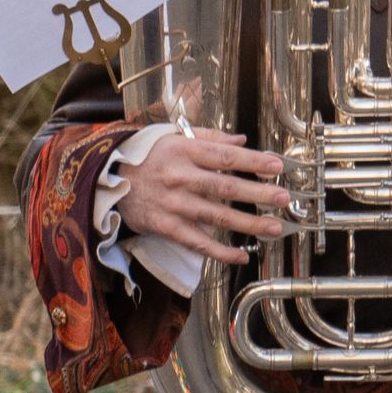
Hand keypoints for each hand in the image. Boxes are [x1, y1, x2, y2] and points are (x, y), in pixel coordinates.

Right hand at [115, 131, 288, 267]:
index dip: (253, 161)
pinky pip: (197, 242)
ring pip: (216, 217)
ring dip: (248, 224)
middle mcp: (179, 177)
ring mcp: (173, 205)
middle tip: (283, 198)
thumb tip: (241, 140)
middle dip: (258, 194)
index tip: (277, 166)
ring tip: (273, 227)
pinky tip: (241, 255)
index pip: (224, 156)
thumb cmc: (145, 156)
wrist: (107, 180)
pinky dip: (220, 252)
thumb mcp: (172, 136)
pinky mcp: (165, 227)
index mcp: (183, 151)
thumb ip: (208, 137)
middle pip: (225, 188)